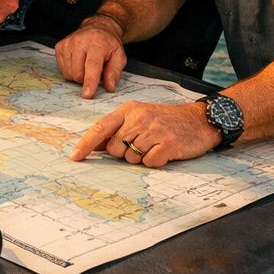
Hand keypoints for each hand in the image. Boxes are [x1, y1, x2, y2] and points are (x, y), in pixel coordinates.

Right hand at [55, 16, 126, 98]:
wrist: (97, 28)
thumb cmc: (108, 44)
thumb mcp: (119, 57)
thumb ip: (114, 73)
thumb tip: (109, 87)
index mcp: (97, 43)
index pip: (92, 66)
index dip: (90, 81)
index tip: (87, 95)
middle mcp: (79, 42)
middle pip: (78, 73)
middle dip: (86, 79)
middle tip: (94, 71)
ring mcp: (67, 43)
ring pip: (69, 73)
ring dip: (78, 75)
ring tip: (86, 66)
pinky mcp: (59, 46)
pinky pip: (62, 69)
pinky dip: (71, 71)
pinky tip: (78, 63)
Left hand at [69, 101, 220, 166]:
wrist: (198, 120)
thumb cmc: (165, 121)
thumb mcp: (139, 118)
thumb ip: (117, 129)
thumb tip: (94, 147)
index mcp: (129, 110)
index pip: (102, 127)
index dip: (86, 143)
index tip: (75, 157)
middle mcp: (139, 118)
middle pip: (115, 148)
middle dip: (123, 153)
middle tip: (140, 145)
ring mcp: (154, 131)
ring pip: (131, 158)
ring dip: (140, 158)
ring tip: (154, 146)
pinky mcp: (168, 144)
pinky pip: (149, 162)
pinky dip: (155, 162)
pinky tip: (163, 152)